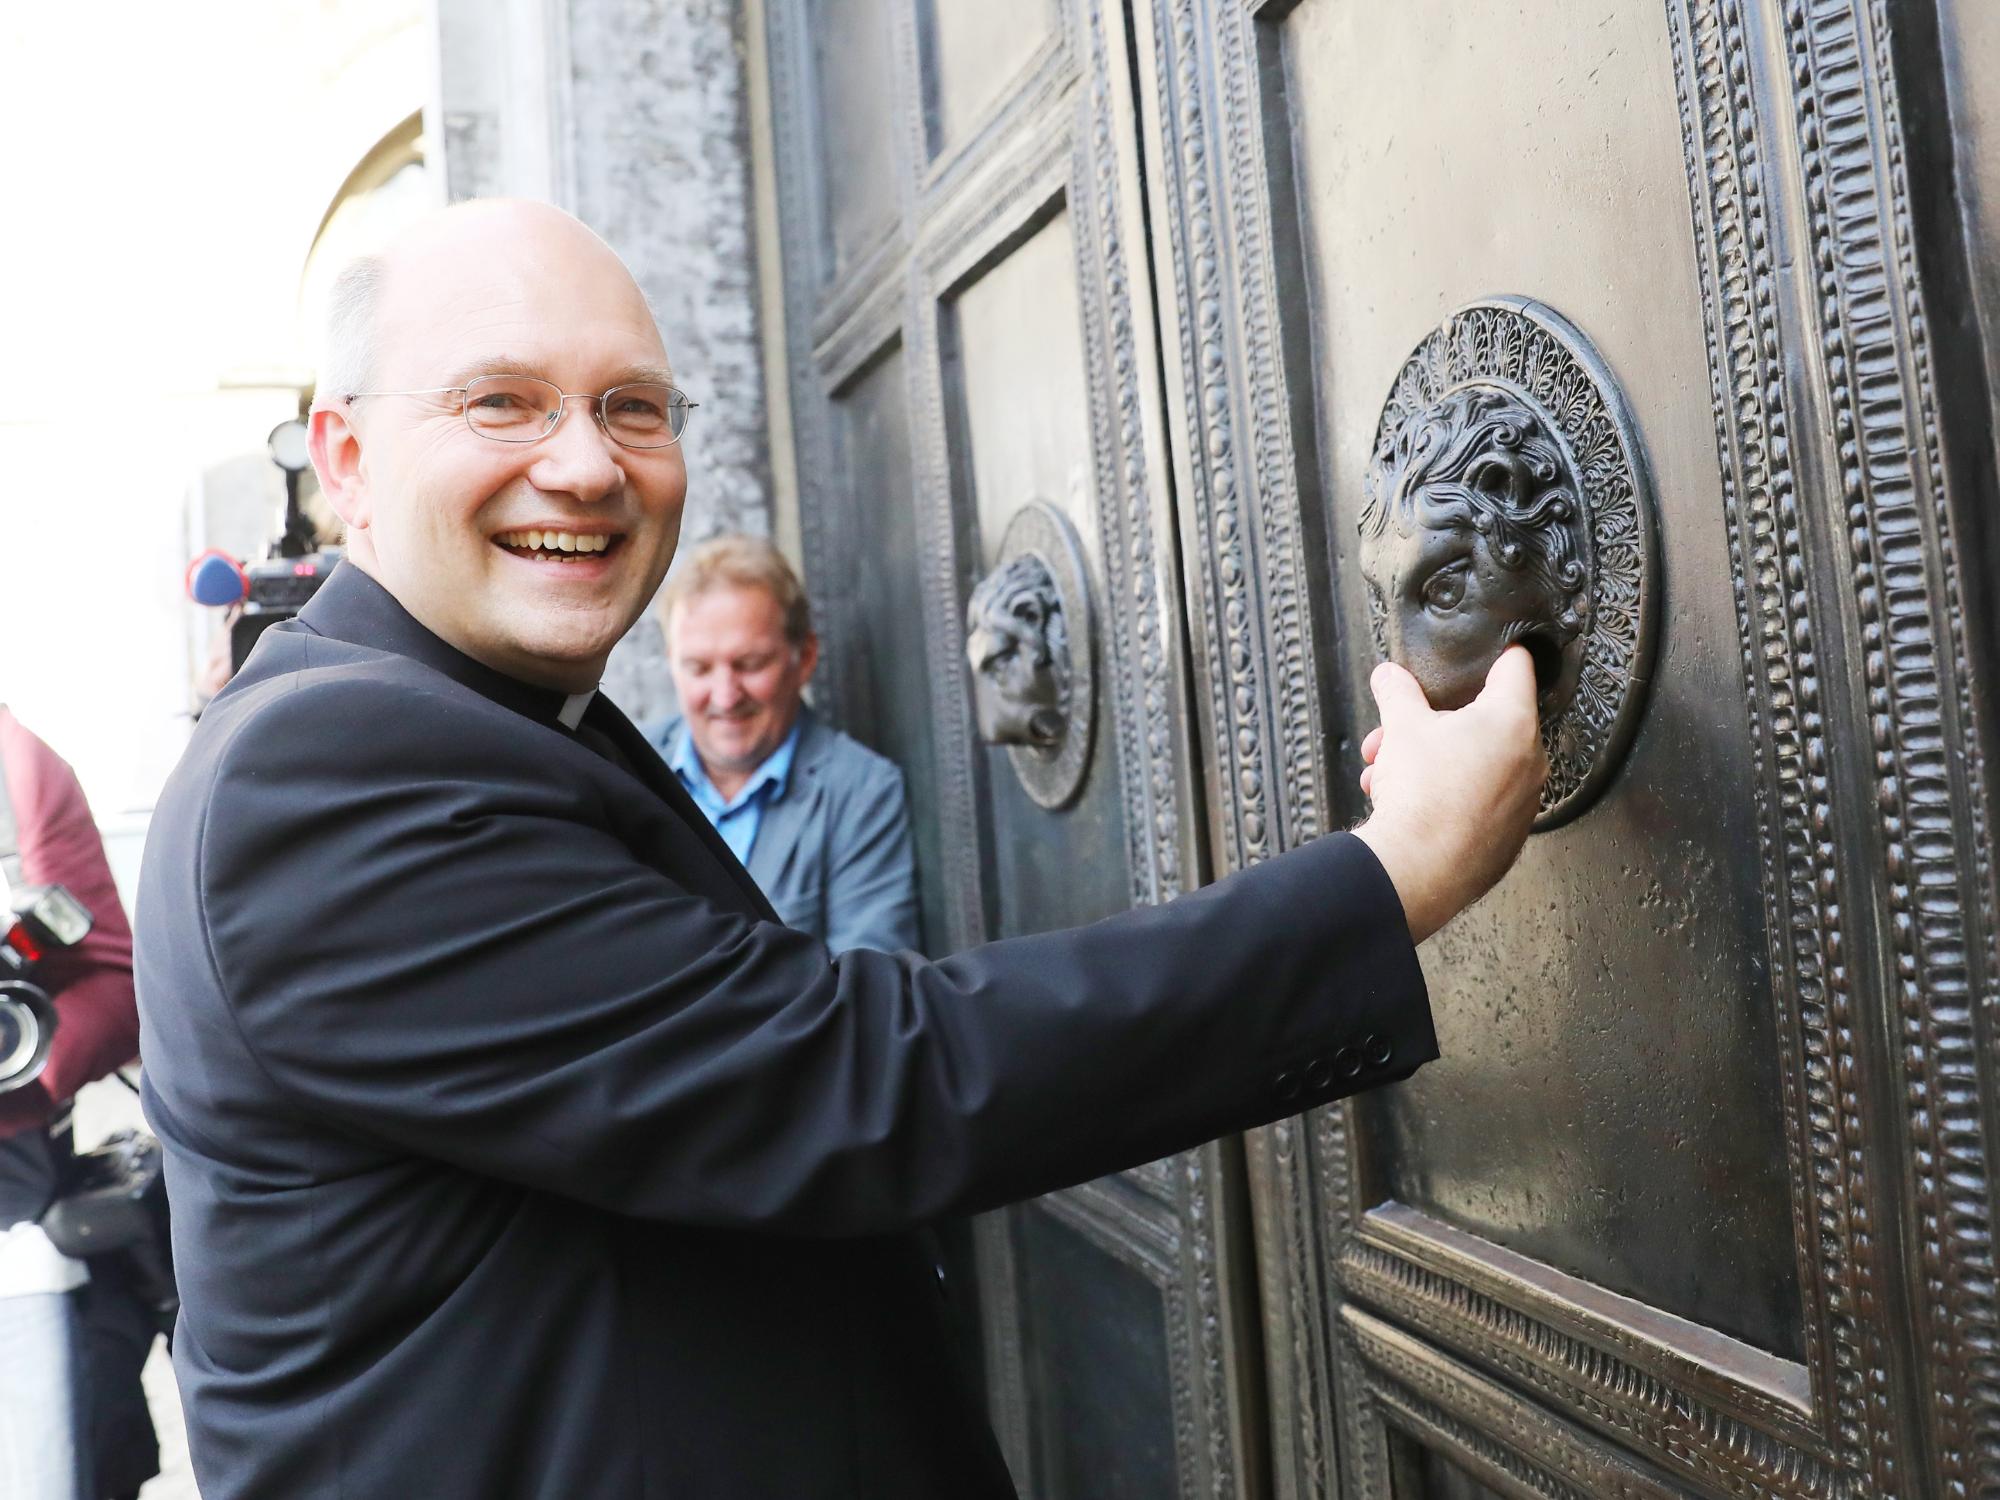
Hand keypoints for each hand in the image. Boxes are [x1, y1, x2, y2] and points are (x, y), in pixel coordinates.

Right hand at [1352, 646, 1546, 943]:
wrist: (1418, 870)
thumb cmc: (1422, 797)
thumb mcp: (1400, 728)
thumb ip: (1397, 693)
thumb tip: (1389, 676)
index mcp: (1511, 721)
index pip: (1516, 667)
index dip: (1497, 653)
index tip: (1490, 650)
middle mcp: (1528, 760)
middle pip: (1485, 722)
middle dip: (1435, 724)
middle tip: (1398, 732)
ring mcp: (1522, 802)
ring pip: (1476, 765)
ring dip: (1432, 762)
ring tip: (1388, 775)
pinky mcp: (1507, 837)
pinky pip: (1478, 803)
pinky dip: (1447, 798)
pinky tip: (1408, 805)